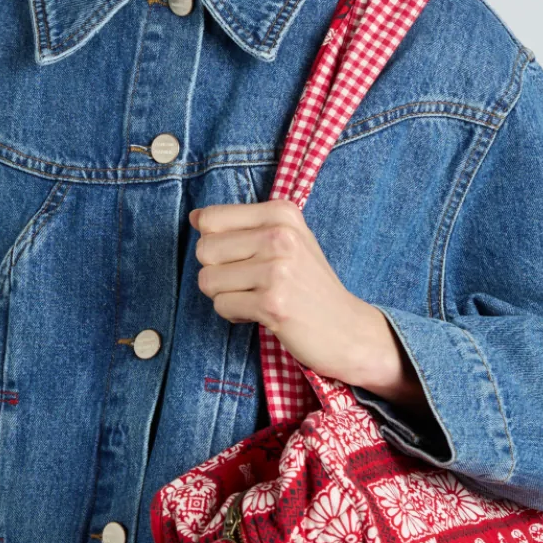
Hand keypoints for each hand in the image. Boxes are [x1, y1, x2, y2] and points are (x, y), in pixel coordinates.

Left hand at [189, 199, 402, 388]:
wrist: (347, 329)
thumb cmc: (309, 285)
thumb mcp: (286, 240)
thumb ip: (242, 226)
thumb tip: (195, 217)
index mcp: (282, 213)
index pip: (210, 219)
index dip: (215, 244)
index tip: (243, 257)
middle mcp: (280, 235)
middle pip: (204, 250)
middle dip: (217, 272)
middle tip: (250, 283)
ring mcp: (277, 269)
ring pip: (208, 280)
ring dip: (225, 296)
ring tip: (257, 297)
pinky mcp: (271, 302)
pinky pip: (221, 306)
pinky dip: (235, 314)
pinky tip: (261, 313)